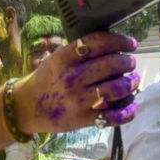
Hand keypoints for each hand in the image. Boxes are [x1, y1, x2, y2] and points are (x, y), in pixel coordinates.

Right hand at [13, 32, 139, 134]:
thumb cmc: (46, 79)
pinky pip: (112, 116)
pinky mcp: (83, 119)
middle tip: (130, 63)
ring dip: (130, 83)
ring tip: (133, 80)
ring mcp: (78, 99)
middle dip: (127, 62)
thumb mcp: (56, 59)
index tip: (130, 43)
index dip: (119, 40)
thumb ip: (78, 51)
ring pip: (116, 89)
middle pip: (111, 64)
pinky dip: (127, 111)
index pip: (97, 42)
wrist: (27, 107)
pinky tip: (131, 105)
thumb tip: (112, 43)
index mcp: (64, 59)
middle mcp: (72, 77)